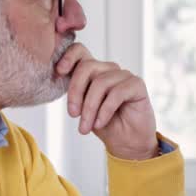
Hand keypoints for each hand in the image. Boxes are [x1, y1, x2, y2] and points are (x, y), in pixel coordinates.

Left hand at [55, 43, 157, 159]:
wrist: (127, 143)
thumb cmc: (105, 124)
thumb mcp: (83, 109)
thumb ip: (75, 92)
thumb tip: (59, 76)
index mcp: (94, 71)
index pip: (80, 51)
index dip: (68, 56)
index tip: (59, 72)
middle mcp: (109, 69)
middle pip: (87, 67)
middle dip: (75, 92)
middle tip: (73, 115)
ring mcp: (124, 75)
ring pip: (100, 83)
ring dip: (90, 108)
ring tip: (85, 127)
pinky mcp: (137, 85)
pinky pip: (117, 93)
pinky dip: (105, 110)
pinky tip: (100, 123)